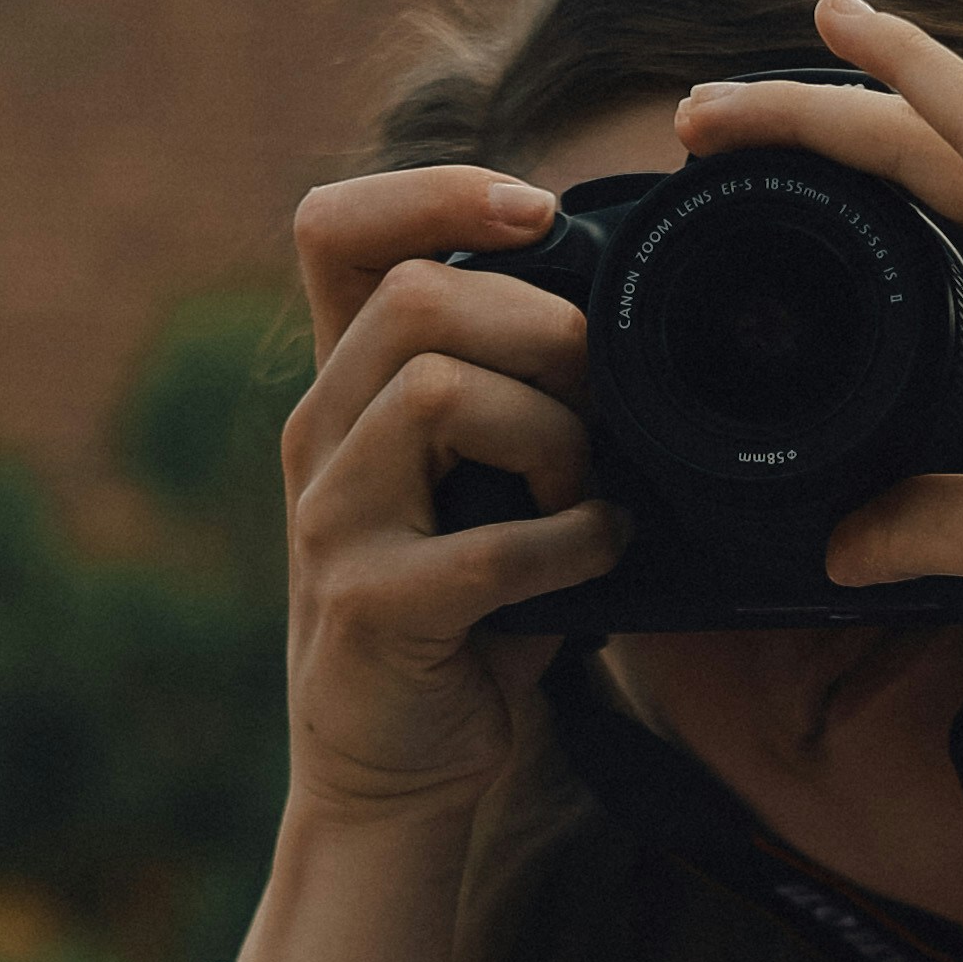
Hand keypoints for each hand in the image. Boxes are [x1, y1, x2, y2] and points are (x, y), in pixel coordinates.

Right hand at [277, 166, 623, 829]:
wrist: (394, 771)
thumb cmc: (463, 619)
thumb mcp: (482, 484)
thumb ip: (520, 395)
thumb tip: (641, 316)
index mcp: (345, 388)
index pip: (334, 228)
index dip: (432, 190)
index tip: (538, 213)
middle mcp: (320, 436)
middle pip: (416, 298)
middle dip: (543, 330)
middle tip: (605, 400)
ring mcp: (332, 521)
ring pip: (439, 392)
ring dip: (552, 434)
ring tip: (588, 490)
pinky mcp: (369, 607)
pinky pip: (487, 542)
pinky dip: (571, 544)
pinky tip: (601, 554)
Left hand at [676, 0, 962, 660]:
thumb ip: (932, 521)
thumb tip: (839, 548)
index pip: (933, 222)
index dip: (843, 193)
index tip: (746, 193)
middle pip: (910, 162)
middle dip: (801, 134)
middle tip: (695, 127)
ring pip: (927, 130)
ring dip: (819, 100)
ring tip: (713, 95)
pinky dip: (914, 68)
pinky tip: (845, 23)